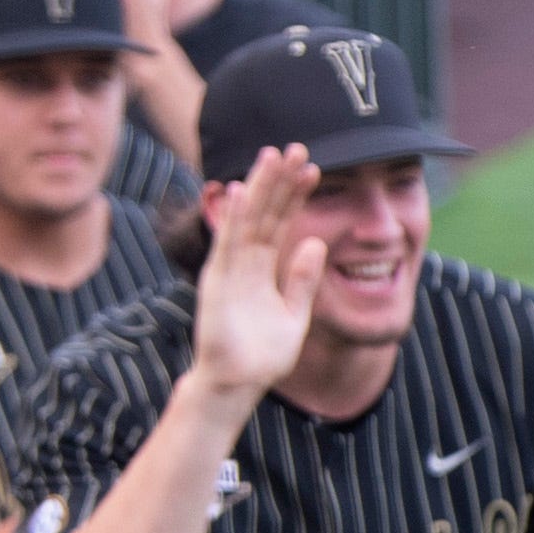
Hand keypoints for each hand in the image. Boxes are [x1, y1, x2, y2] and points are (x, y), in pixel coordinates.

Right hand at [193, 146, 325, 397]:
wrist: (238, 384)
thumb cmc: (263, 354)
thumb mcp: (294, 313)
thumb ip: (303, 280)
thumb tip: (316, 244)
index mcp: (264, 268)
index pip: (282, 222)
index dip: (296, 196)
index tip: (314, 169)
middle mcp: (244, 261)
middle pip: (264, 212)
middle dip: (279, 181)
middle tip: (296, 148)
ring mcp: (229, 268)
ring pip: (246, 220)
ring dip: (257, 188)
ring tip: (270, 156)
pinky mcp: (217, 282)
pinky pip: (225, 244)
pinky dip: (230, 218)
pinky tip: (237, 191)